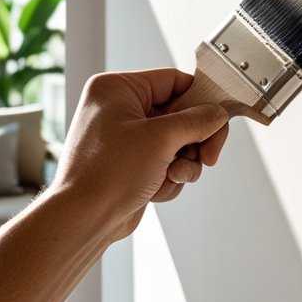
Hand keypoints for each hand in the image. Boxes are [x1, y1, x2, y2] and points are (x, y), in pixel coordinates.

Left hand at [50, 70, 229, 240]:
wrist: (84, 219)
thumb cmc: (105, 174)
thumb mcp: (161, 138)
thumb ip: (196, 121)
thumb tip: (217, 114)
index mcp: (117, 89)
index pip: (174, 81)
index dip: (200, 100)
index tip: (218, 119)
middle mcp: (119, 109)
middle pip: (179, 114)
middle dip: (193, 141)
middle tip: (207, 155)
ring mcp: (124, 137)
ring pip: (176, 141)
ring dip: (182, 163)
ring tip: (172, 175)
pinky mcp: (130, 162)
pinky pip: (165, 161)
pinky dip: (168, 177)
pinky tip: (156, 188)